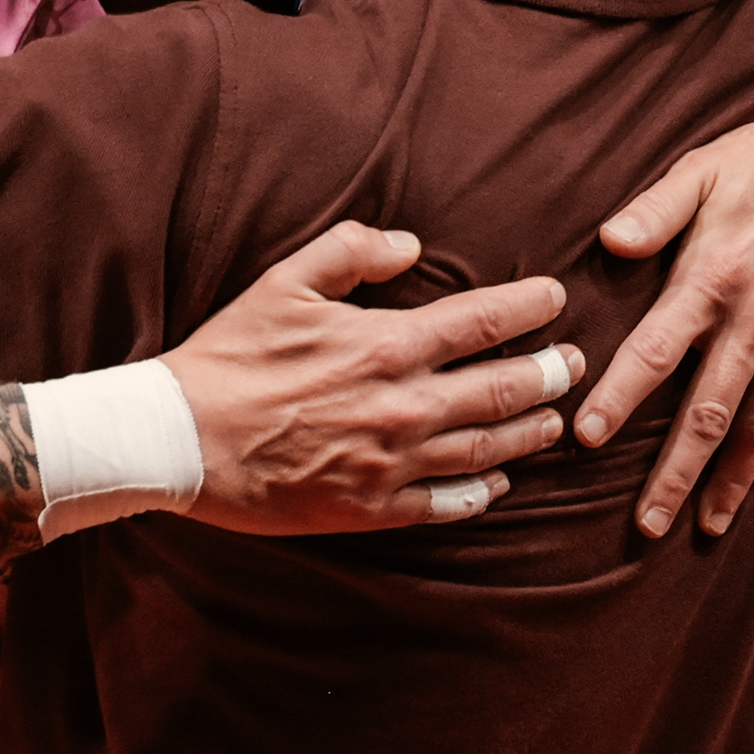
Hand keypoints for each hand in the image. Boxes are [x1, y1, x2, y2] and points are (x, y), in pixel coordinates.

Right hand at [164, 222, 574, 532]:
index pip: (485, 320)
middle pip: (504, 389)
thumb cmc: (229, 356)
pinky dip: (481, 492)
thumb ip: (352, 251)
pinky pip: (446, 504)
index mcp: (386, 344)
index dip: (531, 307)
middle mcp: (402, 406)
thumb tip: (411, 246)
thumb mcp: (284, 282)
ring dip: (530, 433)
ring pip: (487, 450)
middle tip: (574, 363)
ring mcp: (391, 463)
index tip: (556, 299)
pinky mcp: (370, 508)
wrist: (179, 440)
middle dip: (551, 373)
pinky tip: (497, 482)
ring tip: (554, 421)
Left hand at [589, 110, 753, 539]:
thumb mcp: (703, 167)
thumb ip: (652, 211)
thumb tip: (607, 243)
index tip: (585, 441)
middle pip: (708, 414)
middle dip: (675, 475)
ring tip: (709, 524)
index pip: (653, 354)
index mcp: (711, 279)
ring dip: (734, 480)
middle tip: (647, 526)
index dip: (618, 400)